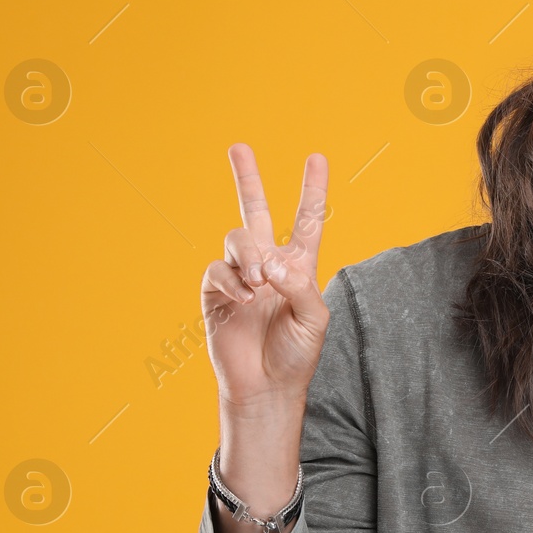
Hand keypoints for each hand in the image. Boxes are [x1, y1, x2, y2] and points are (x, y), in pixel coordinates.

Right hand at [201, 144, 330, 410]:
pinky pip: (218, 269)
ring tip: (258, 284)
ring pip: (237, 238)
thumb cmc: (297, 354)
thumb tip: (268, 263)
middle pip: (255, 210)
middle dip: (247, 179)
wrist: (267, 385)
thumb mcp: (314, 317)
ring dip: (248, 255)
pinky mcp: (216, 292)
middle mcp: (267, 264)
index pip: (307, 220)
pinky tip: (244, 297)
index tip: (316, 158)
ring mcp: (239, 276)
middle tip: (238, 147)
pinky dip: (232, 280)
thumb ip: (298, 284)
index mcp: (298, 266)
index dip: (312, 190)